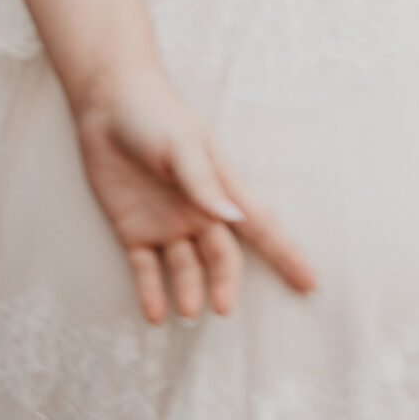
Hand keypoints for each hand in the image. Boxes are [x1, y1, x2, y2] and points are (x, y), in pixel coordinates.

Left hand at [75, 64, 315, 324]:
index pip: (260, 225)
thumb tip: (233, 217)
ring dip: (188, 291)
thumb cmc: (156, 116)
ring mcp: (165, 223)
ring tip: (186, 312)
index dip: (285, 254)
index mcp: (219, 187)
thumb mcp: (182, 144)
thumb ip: (203, 182)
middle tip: (223, 308)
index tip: (309, 284)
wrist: (109, 105)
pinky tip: (154, 314)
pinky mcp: (133, 231)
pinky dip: (150, 292)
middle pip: (221, 256)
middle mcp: (197, 212)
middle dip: (227, 283)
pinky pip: (144, 270)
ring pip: (184, 269)